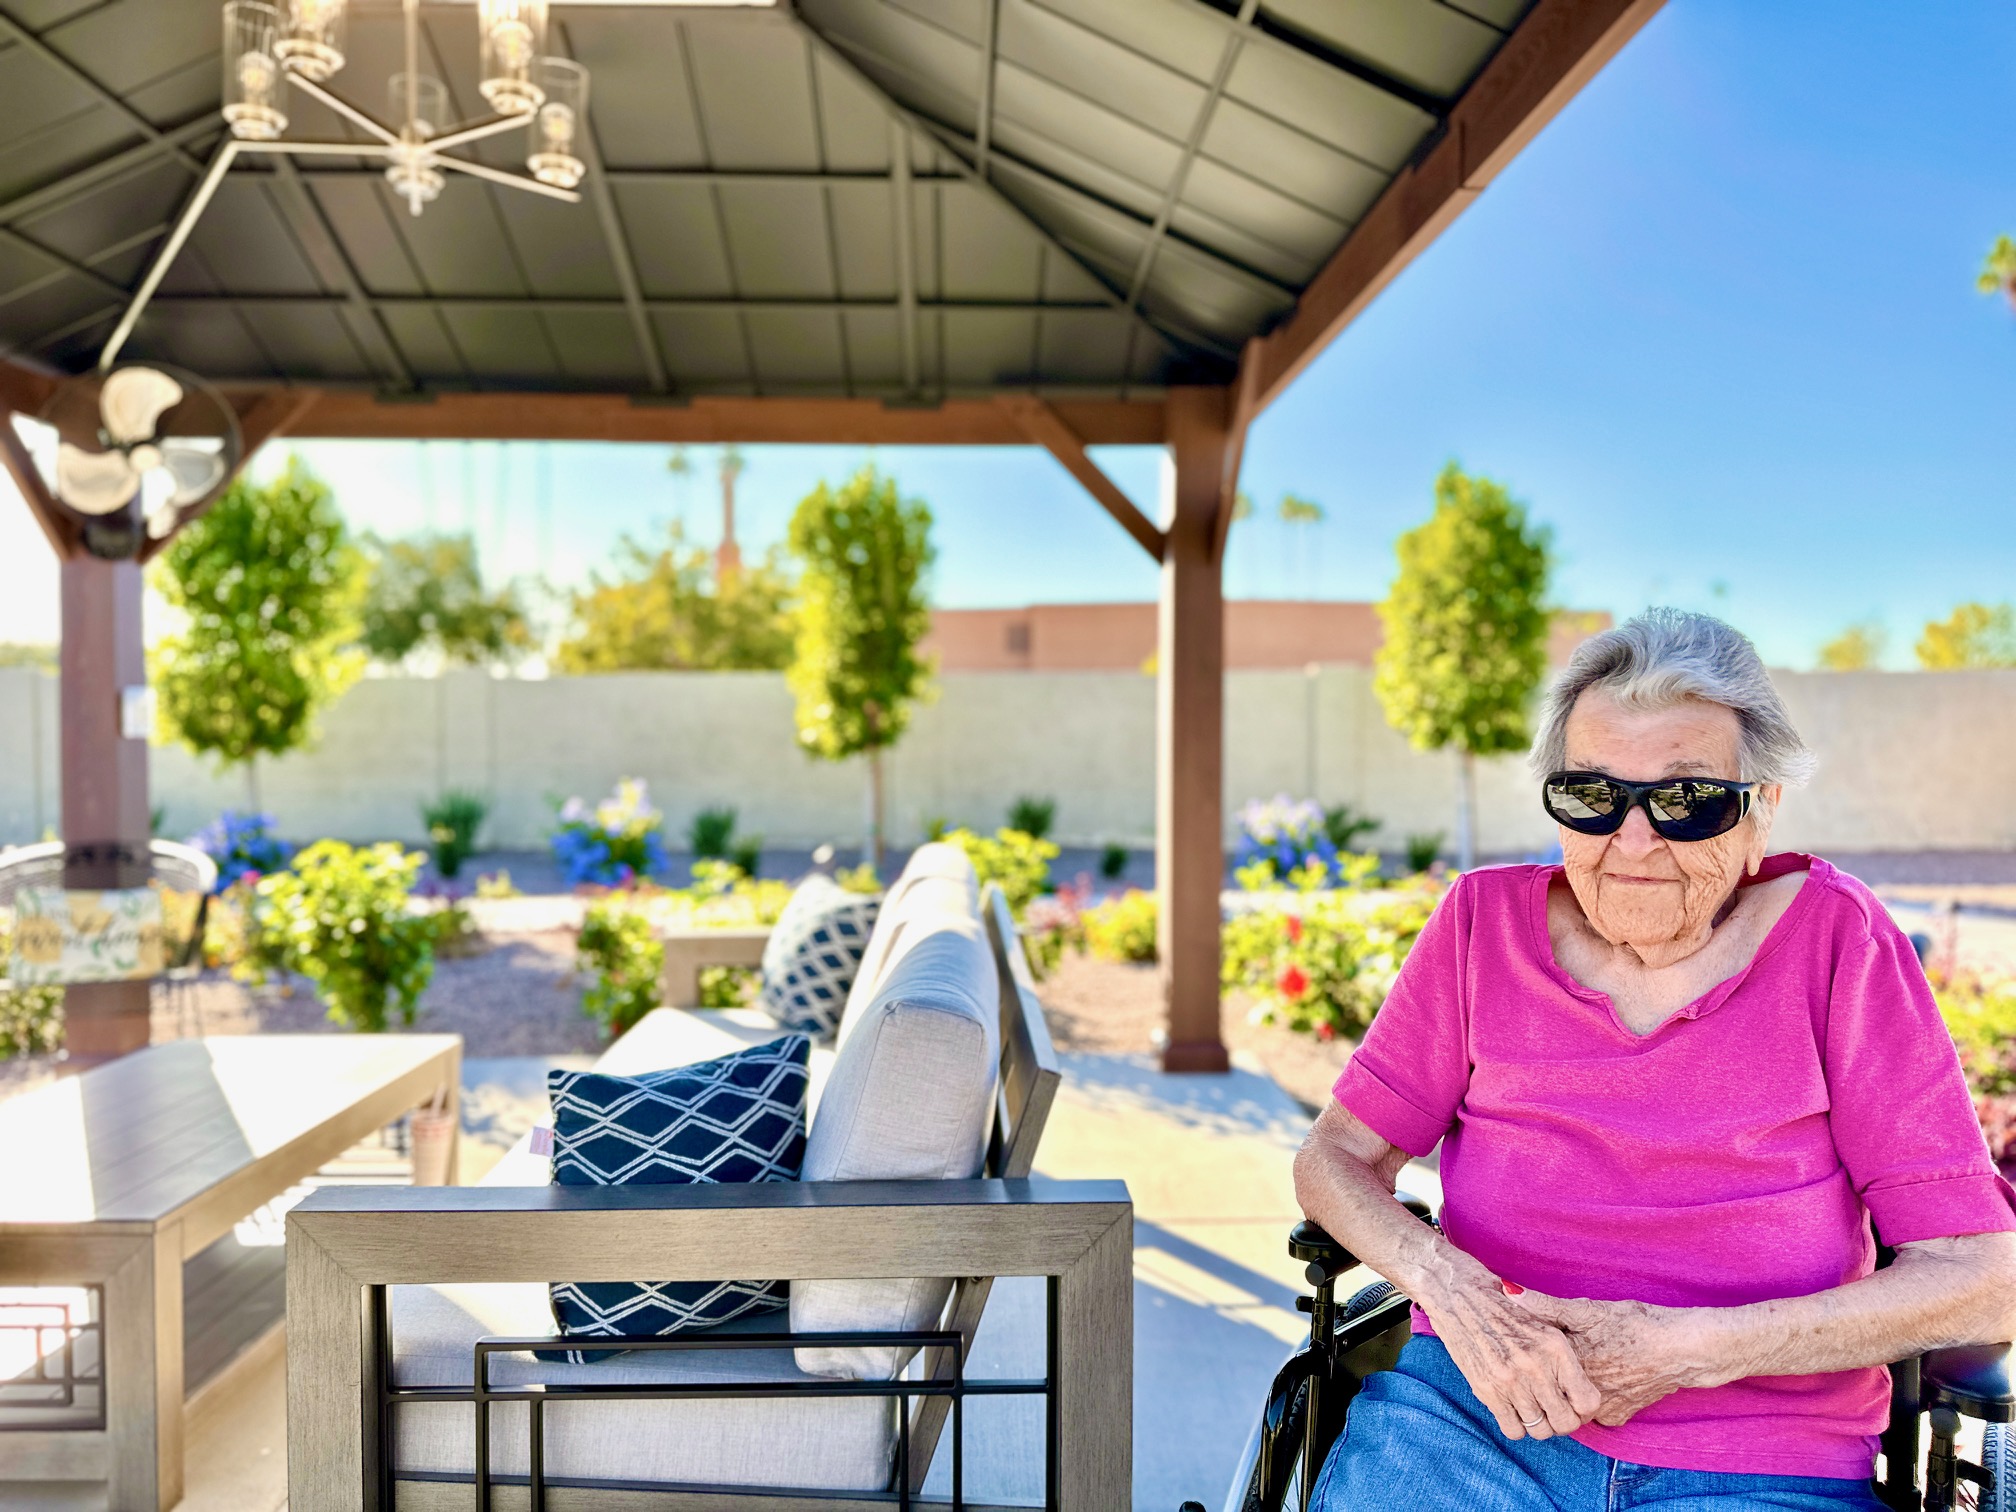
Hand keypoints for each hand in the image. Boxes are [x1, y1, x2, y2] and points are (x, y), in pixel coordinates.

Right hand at [1414, 1267, 1601, 1441]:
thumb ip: (1564, 1360)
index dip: (1584, 1411)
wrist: (1459, 1297)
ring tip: (1532, 1408)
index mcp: (1556, 1347)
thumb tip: (1583, 1400)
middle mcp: (1536, 1366)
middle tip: (1554, 1411)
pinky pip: (1513, 1430)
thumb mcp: (1543, 1322)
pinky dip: (1516, 1425)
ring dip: (1539, 1424)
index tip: (1574, 1405)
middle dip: (1563, 1422)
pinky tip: (1513, 1409)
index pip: (1588, 1402)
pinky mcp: (1487, 1390)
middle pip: (1565, 1422)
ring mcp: (1510, 1380)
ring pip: (1540, 1430)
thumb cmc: (1505, 1309)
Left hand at [1506, 1289, 1709, 1426]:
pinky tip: (1600, 1375)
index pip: (1532, 1365)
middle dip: (1544, 1374)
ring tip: (1580, 1362)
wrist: (1683, 1351)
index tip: (1526, 1343)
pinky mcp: (1618, 1416)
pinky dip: (1592, 1396)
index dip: (1528, 1352)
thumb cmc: (1636, 1324)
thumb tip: (1508, 1291)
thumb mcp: (1589, 1310)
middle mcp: (1580, 1392)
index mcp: (1568, 1365)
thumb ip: (1546, 1305)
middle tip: (1552, 1355)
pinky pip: (1594, 1411)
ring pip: (1569, 1402)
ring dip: (1567, 1386)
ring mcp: (1600, 1409)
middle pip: (1548, 1387)